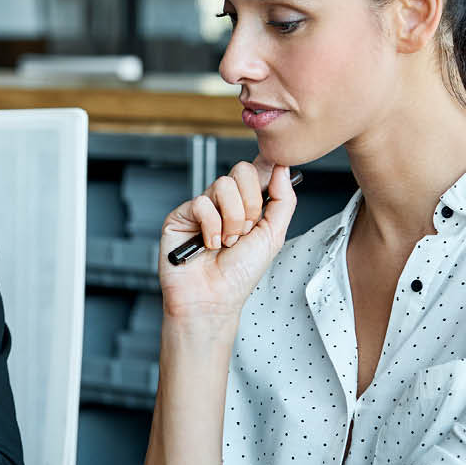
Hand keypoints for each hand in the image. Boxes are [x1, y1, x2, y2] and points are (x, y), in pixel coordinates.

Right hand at [158, 159, 296, 319]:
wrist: (213, 298)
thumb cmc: (239, 275)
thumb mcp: (273, 236)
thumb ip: (283, 201)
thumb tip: (282, 169)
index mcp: (247, 205)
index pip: (257, 171)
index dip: (267, 166)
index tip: (276, 170)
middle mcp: (225, 203)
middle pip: (242, 171)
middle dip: (251, 205)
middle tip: (245, 231)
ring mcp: (203, 207)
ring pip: (223, 185)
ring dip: (232, 220)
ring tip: (227, 242)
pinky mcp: (182, 215)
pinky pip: (202, 203)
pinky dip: (211, 228)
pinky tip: (209, 244)